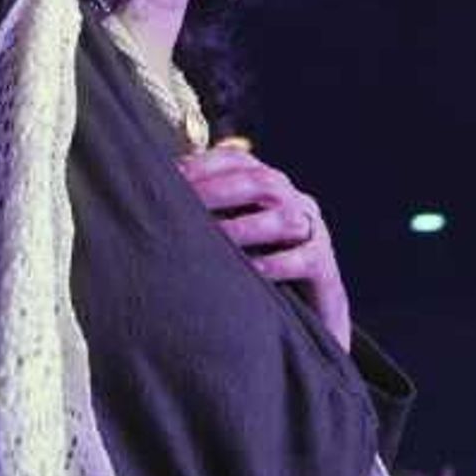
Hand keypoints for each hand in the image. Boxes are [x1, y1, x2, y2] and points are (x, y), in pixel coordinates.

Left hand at [180, 144, 349, 348]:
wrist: (310, 314)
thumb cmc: (258, 270)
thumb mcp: (232, 237)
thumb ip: (206, 215)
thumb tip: (151, 199)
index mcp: (270, 187)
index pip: (239, 161)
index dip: (206, 165)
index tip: (172, 176)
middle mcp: (294, 202)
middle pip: (263, 183)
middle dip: (221, 190)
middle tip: (186, 204)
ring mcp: (313, 232)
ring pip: (285, 218)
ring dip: (246, 227)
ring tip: (214, 238)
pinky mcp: (325, 267)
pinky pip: (305, 259)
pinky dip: (276, 263)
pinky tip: (252, 271)